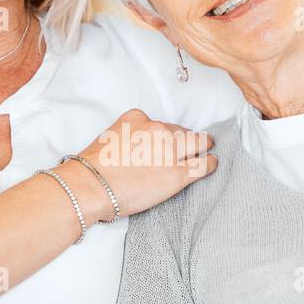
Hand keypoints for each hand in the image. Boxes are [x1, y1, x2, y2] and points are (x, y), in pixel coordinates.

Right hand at [66, 108, 216, 220]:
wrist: (91, 186)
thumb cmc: (94, 167)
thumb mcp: (111, 136)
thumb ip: (131, 135)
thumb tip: (142, 147)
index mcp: (138, 117)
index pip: (162, 123)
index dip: (167, 136)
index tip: (166, 144)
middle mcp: (157, 129)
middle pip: (182, 131)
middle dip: (186, 140)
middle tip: (191, 147)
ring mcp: (169, 151)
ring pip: (199, 143)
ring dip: (203, 147)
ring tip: (207, 151)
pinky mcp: (177, 173)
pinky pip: (204, 164)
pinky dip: (210, 164)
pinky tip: (213, 164)